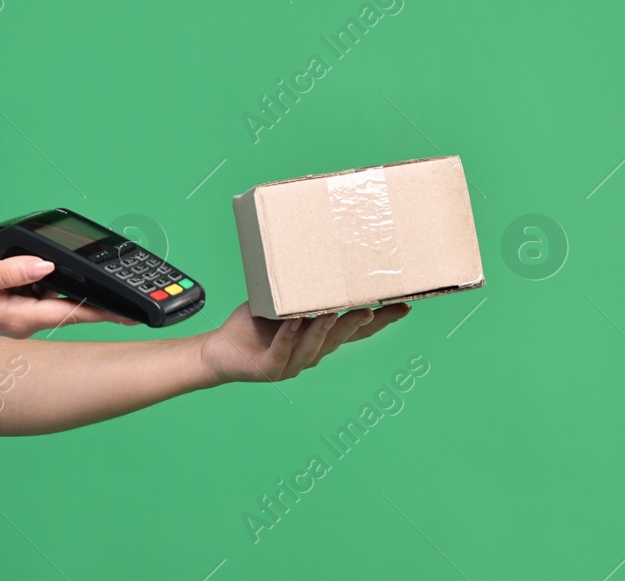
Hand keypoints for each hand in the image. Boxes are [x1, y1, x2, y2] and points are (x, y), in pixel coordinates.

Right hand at [0, 252, 138, 338]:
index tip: (130, 313)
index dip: (103, 312)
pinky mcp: (11, 302)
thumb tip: (45, 265)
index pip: (71, 314)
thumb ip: (9, 272)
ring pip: (58, 300)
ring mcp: (18, 312)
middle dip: (101, 302)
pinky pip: (43, 293)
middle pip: (71, 309)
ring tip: (111, 283)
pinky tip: (67, 273)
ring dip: (81, 292)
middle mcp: (23, 318)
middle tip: (133, 296)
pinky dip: (59, 284)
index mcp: (18, 316)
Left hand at [198, 301, 409, 384]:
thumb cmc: (253, 326)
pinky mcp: (269, 369)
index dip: (380, 321)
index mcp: (318, 339)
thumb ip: (298, 291)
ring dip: (326, 328)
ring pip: (314, 345)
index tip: (404, 307)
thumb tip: (316, 256)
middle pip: (341, 338)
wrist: (220, 352)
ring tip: (337, 312)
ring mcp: (291, 363)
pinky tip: (293, 322)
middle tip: (376, 309)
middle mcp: (311, 353)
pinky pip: (282, 350)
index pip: (355, 331)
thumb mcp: (279, 304)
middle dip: (360, 324)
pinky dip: (289, 336)